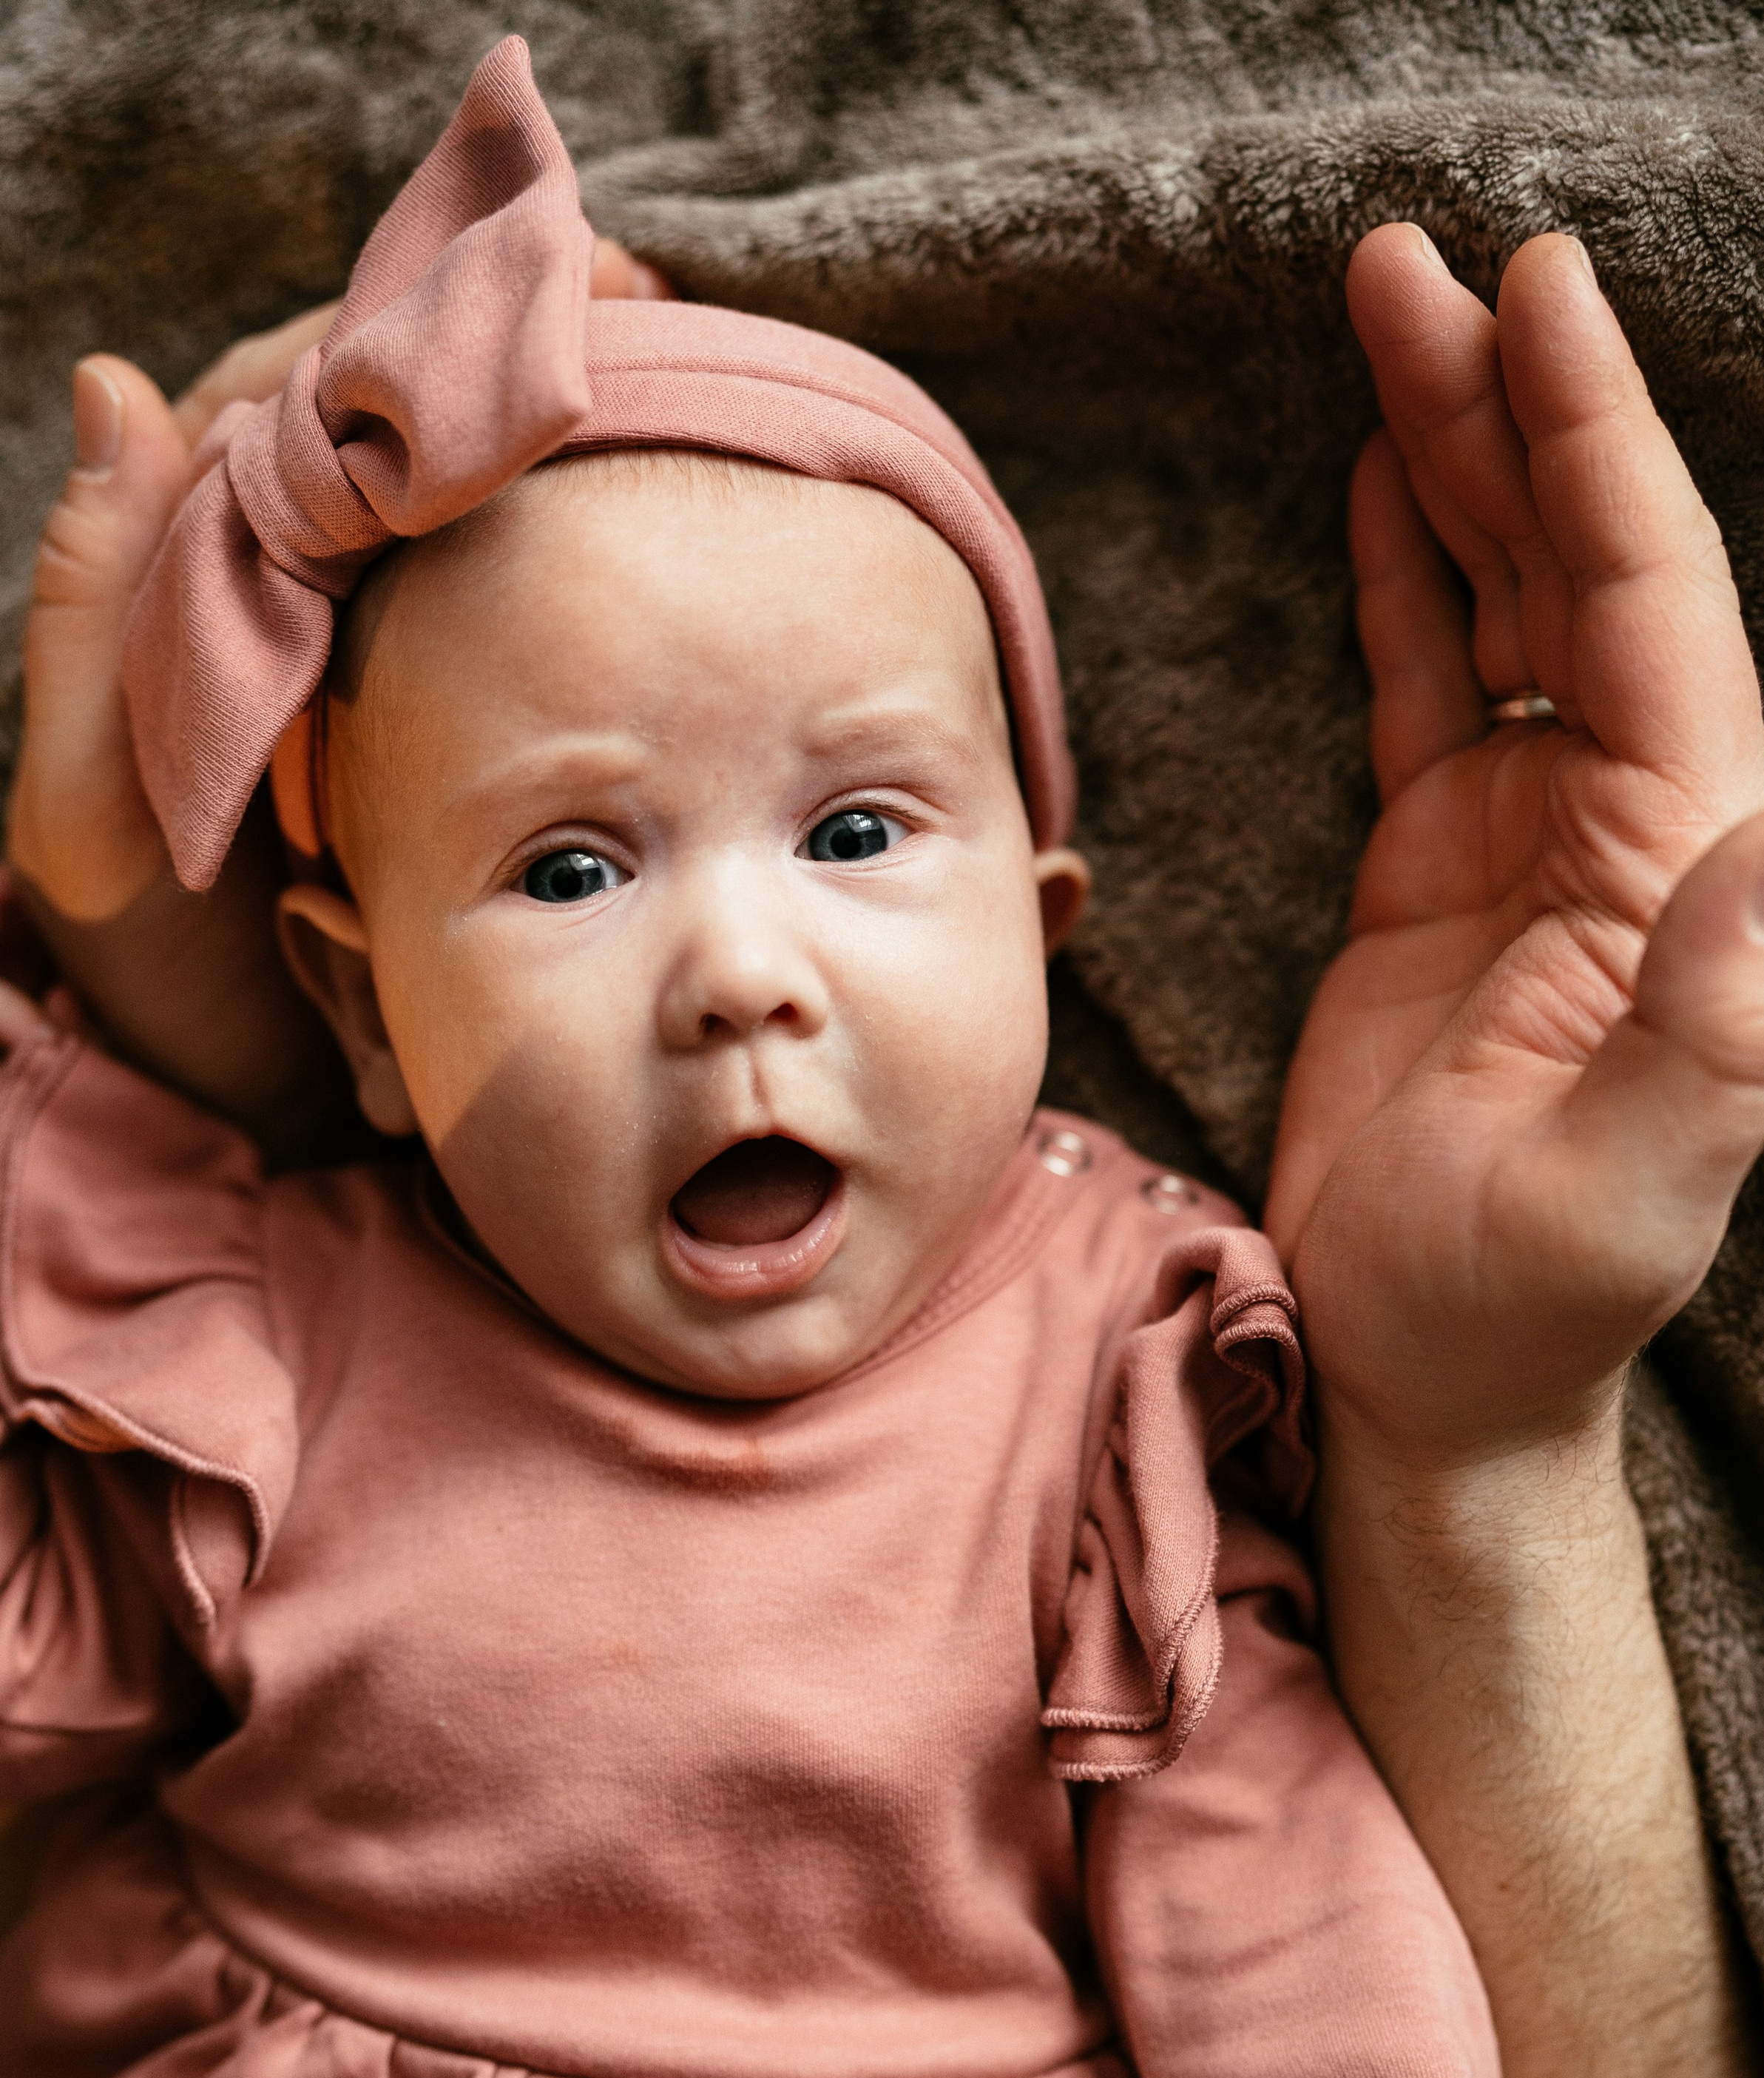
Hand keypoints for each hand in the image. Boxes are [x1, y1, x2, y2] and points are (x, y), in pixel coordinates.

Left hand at [3, 239, 660, 1143]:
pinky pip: (510, 621)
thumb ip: (99, 620)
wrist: (233, 1121)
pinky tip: (670, 538)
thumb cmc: (150, 983)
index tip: (551, 294)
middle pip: (396, 429)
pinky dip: (583, 564)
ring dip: (566, 440)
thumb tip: (114, 380)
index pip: (294, 394)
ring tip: (694, 390)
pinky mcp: (439, 739)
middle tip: (660, 318)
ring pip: (463, 513)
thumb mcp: (93, 814)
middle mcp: (283, 601)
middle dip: (519, 351)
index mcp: (187, 585)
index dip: (410, 325)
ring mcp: (367, 667)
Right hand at [1266, 227, 1763, 1467]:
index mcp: (1679, 865)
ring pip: (1499, 598)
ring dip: (1448, 456)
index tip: (1539, 295)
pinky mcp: (1433, 869)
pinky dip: (1404, 573)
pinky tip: (1377, 477)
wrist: (1423, 1373)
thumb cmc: (1525, 1301)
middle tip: (1416, 258)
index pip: (1647, 606)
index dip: (1595, 444)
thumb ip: (1720, 1014)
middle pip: (1573, 564)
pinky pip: (1428, 682)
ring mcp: (1526, 836)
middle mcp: (1621, 821)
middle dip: (1505, 405)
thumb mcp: (1637, 1183)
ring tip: (1387, 310)